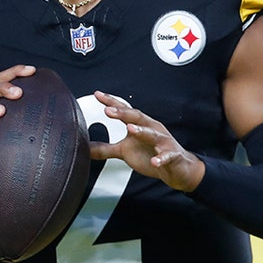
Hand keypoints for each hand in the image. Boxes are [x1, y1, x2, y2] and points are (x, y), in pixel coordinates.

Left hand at [89, 91, 205, 191]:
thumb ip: (106, 148)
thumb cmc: (150, 154)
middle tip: (108, 110)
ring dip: (142, 131)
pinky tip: (155, 161)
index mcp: (141, 125)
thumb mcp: (125, 151)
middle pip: (137, 118)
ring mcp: (163, 142)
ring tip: (131, 129)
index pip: (125, 111)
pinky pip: (167, 156)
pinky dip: (161, 158)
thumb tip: (84, 147)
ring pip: (153, 134)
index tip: (98, 94)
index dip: (112, 103)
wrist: (178, 168)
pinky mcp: (172, 155)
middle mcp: (152, 129)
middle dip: (123, 114)